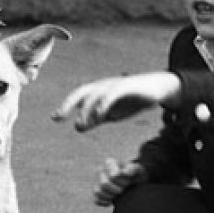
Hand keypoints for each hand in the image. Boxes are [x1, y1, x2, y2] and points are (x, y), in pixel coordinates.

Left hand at [52, 72, 181, 131]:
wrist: (158, 89)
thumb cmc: (133, 100)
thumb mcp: (112, 113)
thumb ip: (96, 119)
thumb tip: (78, 127)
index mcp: (99, 91)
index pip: (78, 96)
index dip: (66, 106)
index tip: (55, 118)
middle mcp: (104, 85)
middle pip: (82, 92)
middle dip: (68, 103)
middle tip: (58, 117)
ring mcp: (115, 85)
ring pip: (95, 94)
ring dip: (86, 109)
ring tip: (81, 124)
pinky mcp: (127, 86)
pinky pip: (112, 94)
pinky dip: (104, 103)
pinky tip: (100, 115)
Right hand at [94, 158, 146, 205]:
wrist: (132, 182)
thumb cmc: (135, 174)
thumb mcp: (137, 170)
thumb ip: (132, 169)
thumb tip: (123, 173)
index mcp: (109, 163)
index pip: (113, 176)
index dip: (123, 182)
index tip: (130, 181)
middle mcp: (100, 170)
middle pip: (104, 184)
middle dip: (117, 189)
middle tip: (124, 189)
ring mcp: (96, 181)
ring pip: (98, 191)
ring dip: (110, 196)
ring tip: (118, 195)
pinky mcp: (96, 192)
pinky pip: (96, 199)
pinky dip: (105, 202)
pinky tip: (112, 200)